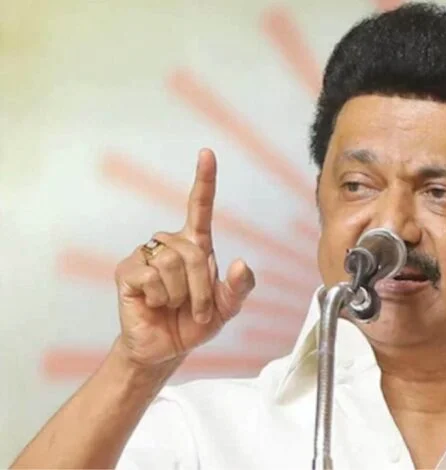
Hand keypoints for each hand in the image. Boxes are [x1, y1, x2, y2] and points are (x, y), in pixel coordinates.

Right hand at [112, 148, 255, 369]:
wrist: (165, 349)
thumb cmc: (193, 323)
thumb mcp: (226, 308)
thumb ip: (239, 288)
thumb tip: (242, 263)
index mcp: (196, 246)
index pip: (200, 206)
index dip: (204, 180)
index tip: (207, 153)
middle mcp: (170, 243)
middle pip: (194, 252)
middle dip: (201, 288)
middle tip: (196, 309)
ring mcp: (146, 255)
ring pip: (174, 264)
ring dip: (182, 294)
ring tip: (174, 306)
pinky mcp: (127, 271)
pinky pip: (152, 276)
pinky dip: (161, 297)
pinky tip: (154, 304)